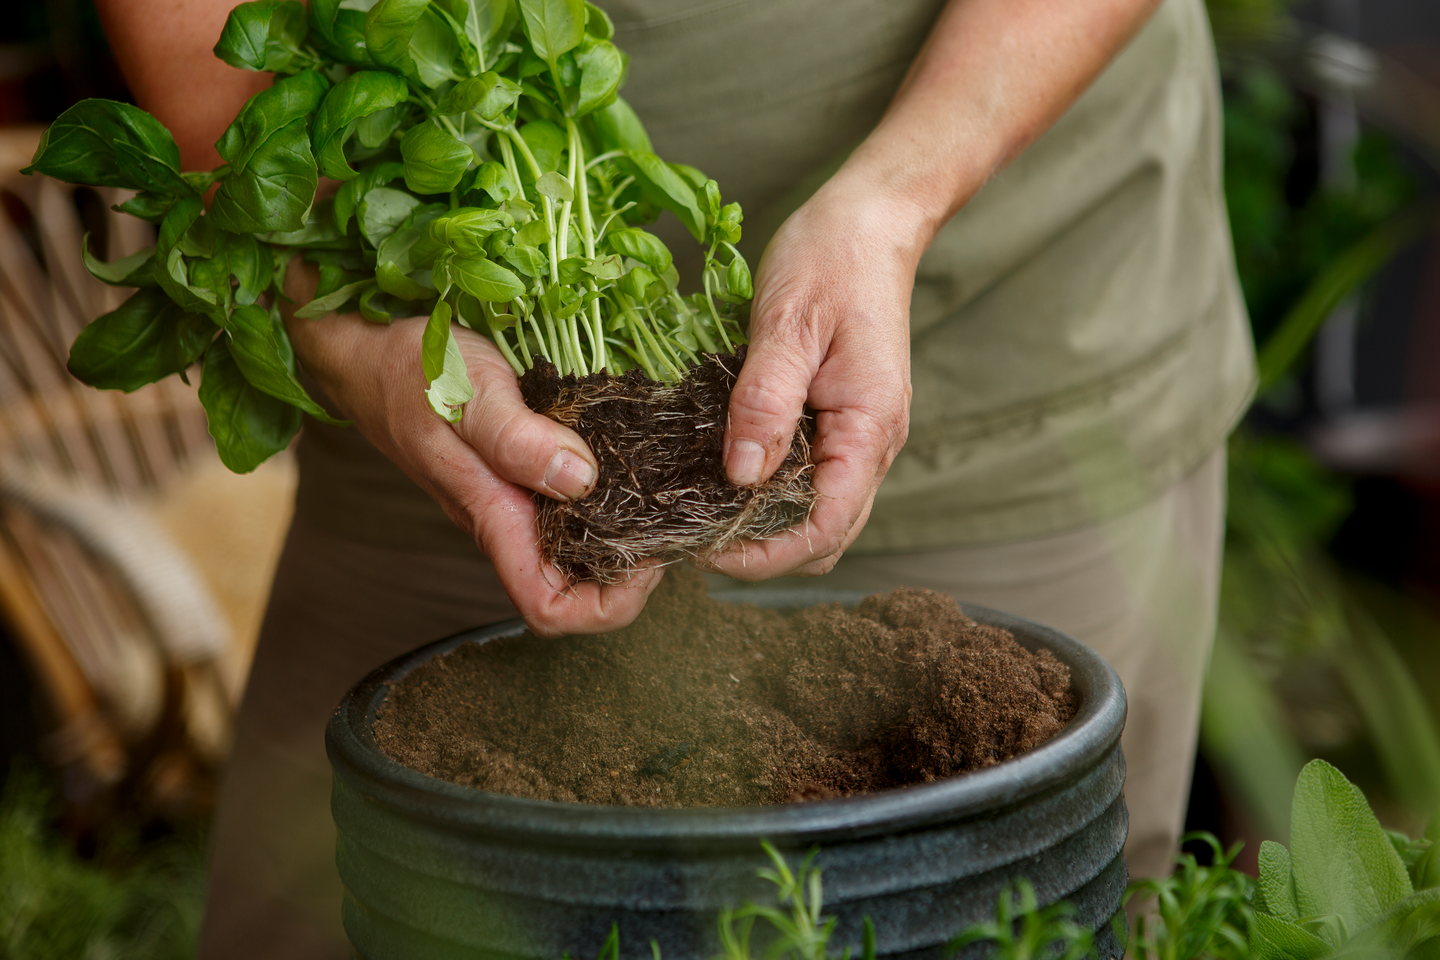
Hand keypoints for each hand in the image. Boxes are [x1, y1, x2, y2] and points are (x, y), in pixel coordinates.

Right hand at [285, 266, 662, 637]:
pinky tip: (638, 455)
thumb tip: (581, 480)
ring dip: (630, 528)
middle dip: (635, 567)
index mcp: (495, 519)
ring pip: (583, 544)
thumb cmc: (409, 367)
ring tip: (667, 486)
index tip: (648, 555)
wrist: (368, 343)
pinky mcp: (527, 465)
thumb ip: (517, 440)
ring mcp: (519, 495)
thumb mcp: (467, 393)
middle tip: (674, 513)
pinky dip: (615, 489)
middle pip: (580, 585)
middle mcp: (511, 519)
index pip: (551, 610)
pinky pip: (578, 500)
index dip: (608, 604)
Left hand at [705, 178, 918, 578]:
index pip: (825, 527)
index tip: (705, 549)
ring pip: (816, 511)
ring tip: (701, 512)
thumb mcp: (787, 324)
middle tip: (692, 537)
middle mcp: (871, 444)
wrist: (869, 219)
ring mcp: (857, 434)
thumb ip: (765, 403)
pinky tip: (722, 473)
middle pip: (824, 535)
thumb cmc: (832, 259)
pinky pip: (808, 477)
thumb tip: (741, 477)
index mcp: (869, 429)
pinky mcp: (838, 419)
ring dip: (764, 525)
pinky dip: (769, 490)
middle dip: (762, 550)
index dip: (765, 553)